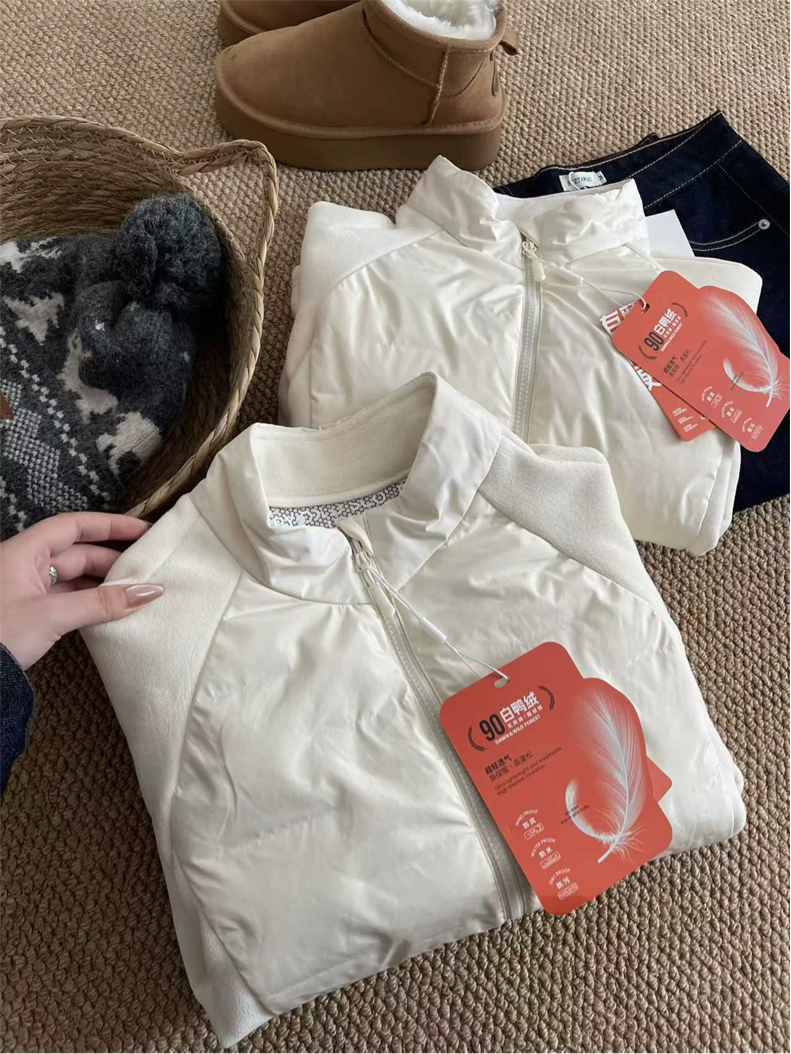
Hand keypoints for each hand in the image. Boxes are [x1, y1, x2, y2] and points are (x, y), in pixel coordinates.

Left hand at [0, 512, 162, 669]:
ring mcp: (27, 590)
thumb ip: (101, 603)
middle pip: (78, 552)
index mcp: (24, 552)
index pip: (74, 526)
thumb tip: (148, 592)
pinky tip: (114, 609)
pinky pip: (68, 598)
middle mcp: (25, 565)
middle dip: (114, 559)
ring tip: (139, 589)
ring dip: (105, 583)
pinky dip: (91, 602)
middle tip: (150, 566)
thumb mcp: (52, 616)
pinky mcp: (30, 613)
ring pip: (75, 577)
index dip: (109, 524)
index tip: (143, 529)